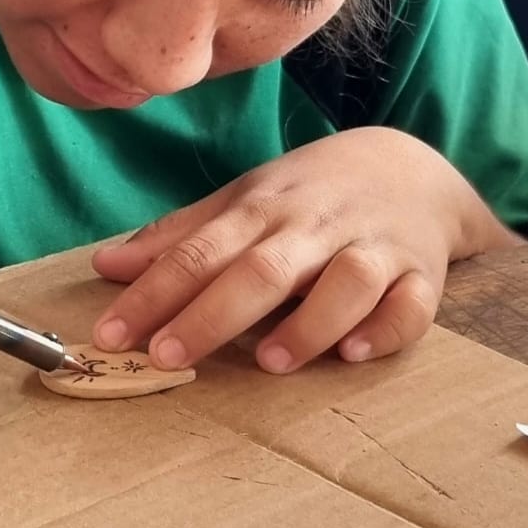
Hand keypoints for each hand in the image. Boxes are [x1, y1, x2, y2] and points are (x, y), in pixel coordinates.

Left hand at [90, 128, 498, 375]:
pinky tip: (353, 353)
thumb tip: (106, 266)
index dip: (154, 291)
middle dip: (212, 313)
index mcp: (264, 208)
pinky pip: (410, 305)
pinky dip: (384, 329)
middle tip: (166, 356)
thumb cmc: (309, 193)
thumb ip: (179, 237)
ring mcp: (373, 248)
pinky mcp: (422, 275)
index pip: (200, 250)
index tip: (111, 333)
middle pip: (263, 268)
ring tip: (268, 362)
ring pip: (346, 282)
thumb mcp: (242, 200)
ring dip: (308, 323)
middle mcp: (314, 226)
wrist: (409, 165)